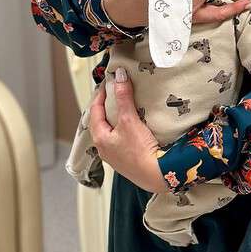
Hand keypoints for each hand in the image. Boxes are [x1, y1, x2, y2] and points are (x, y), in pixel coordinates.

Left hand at [88, 69, 168, 193]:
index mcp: (99, 138)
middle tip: (114, 92)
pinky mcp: (126, 159)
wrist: (156, 175)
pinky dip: (122, 128)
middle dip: (106, 105)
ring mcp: (114, 155)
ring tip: (123, 106)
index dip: (101, 94)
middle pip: (100, 121)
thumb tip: (119, 76)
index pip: (95, 110)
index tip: (108, 82)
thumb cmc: (139, 151)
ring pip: (110, 130)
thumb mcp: (129, 120)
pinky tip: (132, 125)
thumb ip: (123, 97)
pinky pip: (119, 138)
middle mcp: (103, 148)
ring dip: (115, 117)